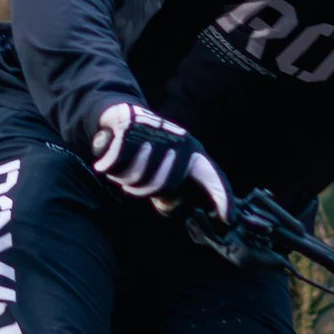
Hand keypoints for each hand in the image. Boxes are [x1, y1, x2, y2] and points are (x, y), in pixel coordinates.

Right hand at [87, 99, 230, 219]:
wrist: (125, 113)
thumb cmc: (147, 149)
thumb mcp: (163, 166)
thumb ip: (167, 187)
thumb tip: (168, 209)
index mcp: (191, 152)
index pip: (211, 176)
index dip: (221, 197)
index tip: (228, 219)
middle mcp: (177, 141)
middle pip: (160, 185)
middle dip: (140, 190)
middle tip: (131, 184)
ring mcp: (155, 133)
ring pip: (135, 176)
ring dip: (121, 178)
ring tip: (120, 169)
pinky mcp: (129, 128)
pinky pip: (115, 163)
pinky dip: (106, 166)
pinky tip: (104, 164)